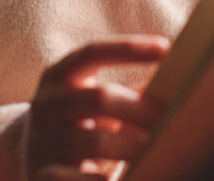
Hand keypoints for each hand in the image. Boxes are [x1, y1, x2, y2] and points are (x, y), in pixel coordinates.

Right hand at [27, 36, 170, 180]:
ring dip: (134, 146)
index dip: (128, 48)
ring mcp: (44, 141)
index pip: (93, 52)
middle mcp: (48, 104)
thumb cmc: (82, 121)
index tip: (165, 47)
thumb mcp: (96, 99)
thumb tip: (178, 79)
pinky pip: (74, 179)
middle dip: (142, 109)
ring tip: (162, 148)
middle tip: (174, 118)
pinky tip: (132, 175)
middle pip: (101, 98)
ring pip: (96, 142)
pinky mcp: (43, 175)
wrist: (35, 158)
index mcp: (61, 75)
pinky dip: (101, 180)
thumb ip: (129, 90)